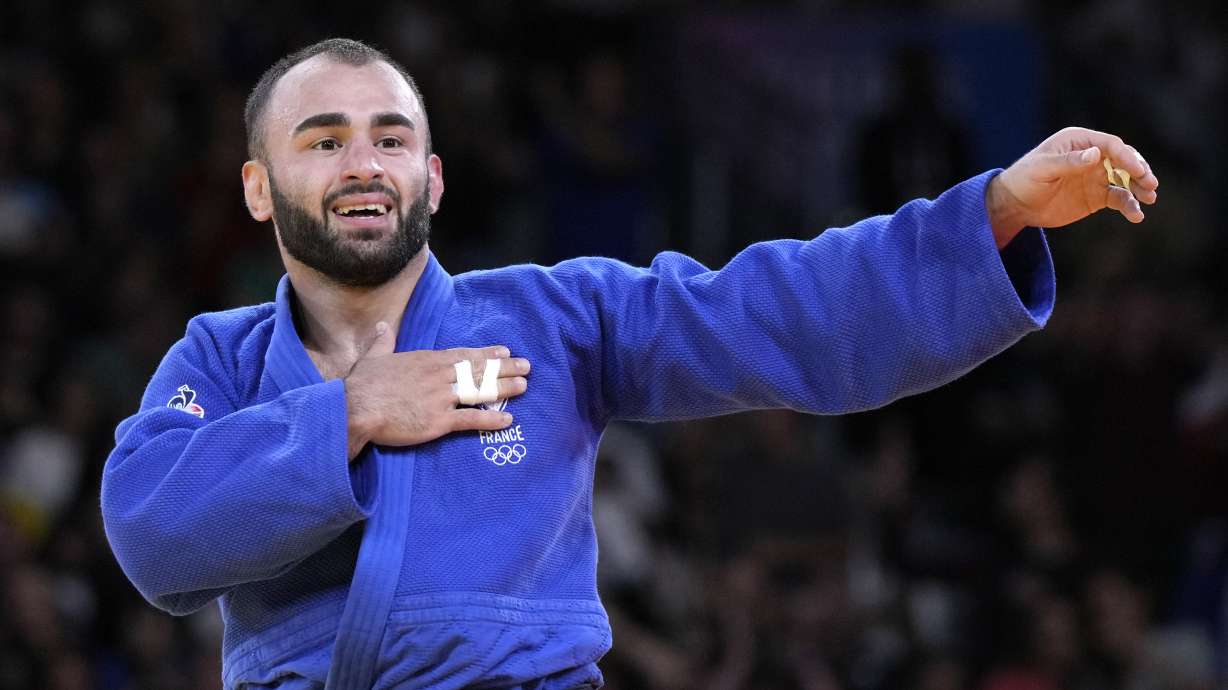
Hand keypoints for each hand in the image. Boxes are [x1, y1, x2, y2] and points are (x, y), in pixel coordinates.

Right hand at [342, 322, 530, 459]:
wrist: (355, 408)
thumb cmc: (362, 385)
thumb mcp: (373, 357)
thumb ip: (384, 342)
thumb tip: (384, 326)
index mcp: (427, 361)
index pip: (464, 355)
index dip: (486, 354)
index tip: (505, 352)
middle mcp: (440, 376)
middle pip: (479, 370)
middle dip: (504, 368)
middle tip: (527, 367)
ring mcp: (442, 398)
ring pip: (481, 391)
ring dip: (505, 389)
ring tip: (524, 387)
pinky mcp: (439, 421)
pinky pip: (471, 419)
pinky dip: (491, 420)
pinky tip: (507, 420)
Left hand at [986, 127, 1159, 247]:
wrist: (1016, 205)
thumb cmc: (1024, 179)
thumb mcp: (1042, 168)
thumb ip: (1068, 162)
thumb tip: (1095, 154)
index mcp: (1079, 141)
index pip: (1110, 145)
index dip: (1127, 156)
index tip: (1138, 171)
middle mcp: (1093, 156)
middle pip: (1125, 160)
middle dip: (1140, 171)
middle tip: (1151, 184)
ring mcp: (1097, 176)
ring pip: (1126, 180)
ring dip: (1140, 188)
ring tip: (1150, 199)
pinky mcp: (1097, 196)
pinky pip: (1119, 198)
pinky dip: (1129, 205)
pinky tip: (1136, 216)